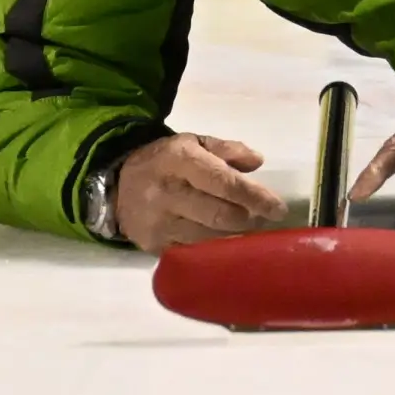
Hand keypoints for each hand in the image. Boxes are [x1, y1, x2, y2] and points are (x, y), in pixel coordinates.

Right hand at [111, 132, 284, 253]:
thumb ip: (226, 149)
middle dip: (248, 220)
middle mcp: (167, 191)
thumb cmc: (165, 162)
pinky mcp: (154, 245)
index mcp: (179, 159)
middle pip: (219, 215)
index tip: (278, 208)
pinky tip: (225, 246)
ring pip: (208, 238)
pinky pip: (193, 252)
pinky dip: (214, 251)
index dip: (255, 197)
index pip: (224, 182)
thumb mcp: (192, 143)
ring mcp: (159, 222)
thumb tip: (257, 161)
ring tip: (248, 231)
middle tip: (263, 219)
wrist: (117, 184)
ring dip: (235, 237)